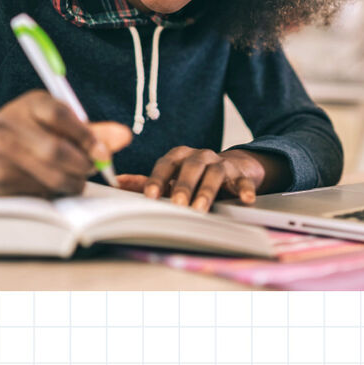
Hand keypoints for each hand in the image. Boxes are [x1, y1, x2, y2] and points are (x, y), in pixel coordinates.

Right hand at [0, 90, 131, 196]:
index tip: (104, 152)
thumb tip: (124, 137)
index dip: (86, 135)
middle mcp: (10, 123)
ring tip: (76, 180)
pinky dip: (53, 192)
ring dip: (72, 183)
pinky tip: (51, 185)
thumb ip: (89, 131)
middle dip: (82, 165)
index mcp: (30, 103)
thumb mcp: (53, 123)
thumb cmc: (25, 134)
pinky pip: (38, 191)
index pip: (60, 115)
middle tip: (92, 169)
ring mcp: (0, 152)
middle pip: (55, 150)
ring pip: (49, 176)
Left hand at [140, 147, 268, 211]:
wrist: (232, 168)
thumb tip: (117, 183)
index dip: (157, 179)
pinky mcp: (240, 173)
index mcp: (179, 157)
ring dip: (207, 191)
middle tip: (178, 204)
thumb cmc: (194, 175)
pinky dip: (245, 188)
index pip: (165, 164)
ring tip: (201, 208)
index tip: (150, 196)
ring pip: (214, 173)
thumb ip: (147, 181)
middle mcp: (200, 156)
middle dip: (183, 186)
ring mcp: (221, 163)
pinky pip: (243, 180)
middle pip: (191, 167)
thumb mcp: (171, 177)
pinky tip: (246, 199)